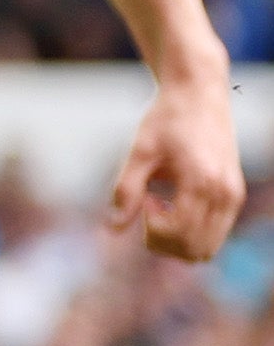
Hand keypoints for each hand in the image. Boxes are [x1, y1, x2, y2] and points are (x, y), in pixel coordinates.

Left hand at [110, 74, 244, 261]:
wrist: (199, 95)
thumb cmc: (166, 119)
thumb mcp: (140, 151)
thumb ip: (126, 190)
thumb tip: (112, 229)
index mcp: (202, 182)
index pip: (178, 233)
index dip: (152, 228)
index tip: (142, 198)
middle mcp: (225, 195)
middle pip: (195, 250)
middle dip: (162, 240)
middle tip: (146, 204)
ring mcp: (233, 197)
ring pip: (207, 249)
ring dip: (176, 239)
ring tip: (159, 204)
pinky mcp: (233, 196)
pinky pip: (214, 235)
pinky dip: (189, 231)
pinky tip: (171, 202)